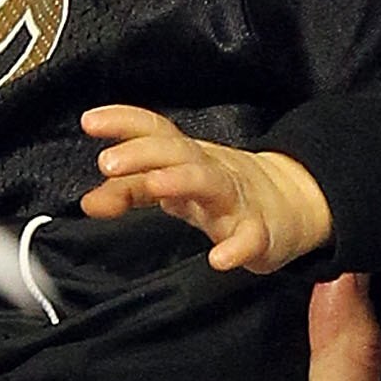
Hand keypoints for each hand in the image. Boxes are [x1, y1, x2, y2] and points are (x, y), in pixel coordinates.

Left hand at [80, 105, 331, 270]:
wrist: (292, 204)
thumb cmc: (220, 190)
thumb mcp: (172, 185)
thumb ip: (128, 191)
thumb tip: (88, 201)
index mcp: (187, 156)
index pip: (154, 131)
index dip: (123, 122)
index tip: (90, 121)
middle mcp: (210, 169)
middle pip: (178, 152)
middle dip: (144, 152)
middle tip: (108, 161)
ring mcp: (236, 199)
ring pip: (211, 183)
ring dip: (183, 180)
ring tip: (156, 186)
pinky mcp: (260, 232)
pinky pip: (250, 238)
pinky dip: (237, 248)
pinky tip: (220, 259)